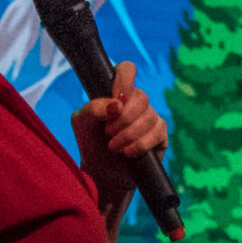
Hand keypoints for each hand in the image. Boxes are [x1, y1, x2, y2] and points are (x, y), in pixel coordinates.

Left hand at [70, 60, 167, 202]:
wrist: (103, 172)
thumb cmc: (91, 143)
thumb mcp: (82, 123)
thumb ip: (93, 108)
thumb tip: (117, 104)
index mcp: (116, 92)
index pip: (127, 70)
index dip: (124, 79)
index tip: (117, 97)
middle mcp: (136, 102)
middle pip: (140, 97)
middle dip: (123, 119)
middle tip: (108, 133)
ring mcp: (150, 117)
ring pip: (148, 117)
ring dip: (128, 135)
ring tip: (114, 147)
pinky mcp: (160, 135)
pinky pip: (157, 133)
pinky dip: (140, 144)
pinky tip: (128, 153)